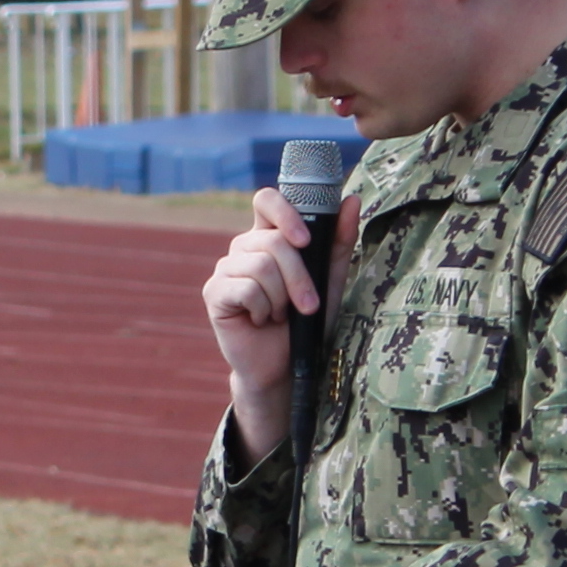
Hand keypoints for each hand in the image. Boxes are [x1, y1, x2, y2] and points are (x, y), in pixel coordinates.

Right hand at [202, 185, 322, 465]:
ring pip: (260, 266)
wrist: (287, 366)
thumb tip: (352, 200)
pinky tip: (262, 321)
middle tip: (308, 306)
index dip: (284, 212)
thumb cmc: (307, 322)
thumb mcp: (330, 280)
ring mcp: (226, 269)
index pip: (266, 200)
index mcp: (268, 238)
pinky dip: (263, 309)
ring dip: (281, 298)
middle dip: (298, 277)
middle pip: (272, 241)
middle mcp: (243, 248)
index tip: (306, 240)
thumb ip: (339, 240)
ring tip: (280, 315)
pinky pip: (245, 289)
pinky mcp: (214, 293)